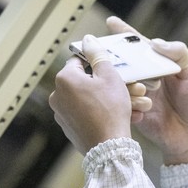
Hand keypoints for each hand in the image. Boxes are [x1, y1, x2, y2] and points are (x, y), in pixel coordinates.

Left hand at [50, 34, 132, 153]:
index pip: (80, 60)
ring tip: (130, 103)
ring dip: (108, 98)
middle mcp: (58, 95)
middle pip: (86, 80)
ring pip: (89, 98)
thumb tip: (88, 40)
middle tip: (127, 86)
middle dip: (107, 82)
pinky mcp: (69, 127)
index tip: (113, 67)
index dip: (99, 62)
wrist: (109, 147)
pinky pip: (87, 113)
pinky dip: (102, 112)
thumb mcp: (110, 76)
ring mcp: (62, 113)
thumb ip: (98, 55)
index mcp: (65, 79)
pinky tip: (120, 115)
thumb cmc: (110, 110)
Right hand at [105, 16, 187, 164]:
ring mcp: (138, 94)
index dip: (126, 33)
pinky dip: (132, 105)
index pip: (141, 46)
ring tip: (148, 94)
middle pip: (125, 62)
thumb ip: (179, 55)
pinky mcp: (133, 112)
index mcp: (159, 66)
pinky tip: (145, 111)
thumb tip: (156, 42)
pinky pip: (123, 104)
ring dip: (130, 86)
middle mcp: (146, 78)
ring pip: (121, 82)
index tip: (111, 22)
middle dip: (117, 59)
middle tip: (113, 59)